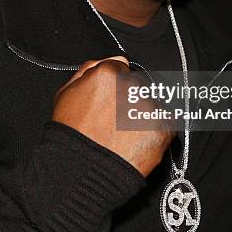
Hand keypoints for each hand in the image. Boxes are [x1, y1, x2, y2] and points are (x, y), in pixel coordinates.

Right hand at [52, 57, 173, 176]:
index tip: (110, 103)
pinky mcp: (164, 128)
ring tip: (124, 136)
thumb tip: (115, 59)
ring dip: (143, 116)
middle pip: (138, 85)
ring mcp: (150, 107)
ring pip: (152, 104)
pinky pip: (166, 124)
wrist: (81, 173)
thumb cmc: (70, 136)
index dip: (114, 87)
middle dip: (130, 100)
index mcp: (108, 73)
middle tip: (115, 122)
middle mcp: (132, 86)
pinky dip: (155, 133)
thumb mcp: (65, 94)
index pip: (121, 68)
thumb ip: (89, 70)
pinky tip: (136, 143)